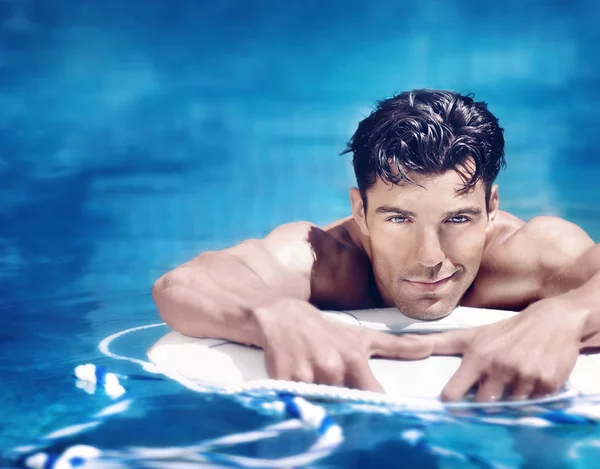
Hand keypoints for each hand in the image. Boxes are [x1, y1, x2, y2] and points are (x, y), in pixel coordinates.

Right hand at [254, 298, 432, 390]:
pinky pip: (295, 401)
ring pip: (321, 404)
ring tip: (315, 376)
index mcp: (353, 358)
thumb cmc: (328, 330)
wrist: (284, 317)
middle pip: (344, 402)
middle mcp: (331, 368)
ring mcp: (307, 375)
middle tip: (333, 382)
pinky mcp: (283, 379)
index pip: (371, 395)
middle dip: (341, 398)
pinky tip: (298, 379)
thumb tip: (429, 347)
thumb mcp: (362, 336)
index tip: (375, 407)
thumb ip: (397, 346)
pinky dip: (298, 397)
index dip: (373, 405)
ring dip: (320, 398)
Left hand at [426, 297, 588, 401]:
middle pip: (482, 404)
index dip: (452, 401)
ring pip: (509, 406)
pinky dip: (531, 397)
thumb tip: (407, 342)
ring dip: (510, 398)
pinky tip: (531, 378)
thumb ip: (439, 342)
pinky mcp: (547, 383)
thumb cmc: (504, 331)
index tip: (451, 404)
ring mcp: (524, 376)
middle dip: (484, 400)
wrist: (552, 321)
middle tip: (491, 386)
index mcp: (477, 356)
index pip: (455, 392)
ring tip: (513, 378)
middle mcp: (499, 367)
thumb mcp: (471, 334)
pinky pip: (533, 404)